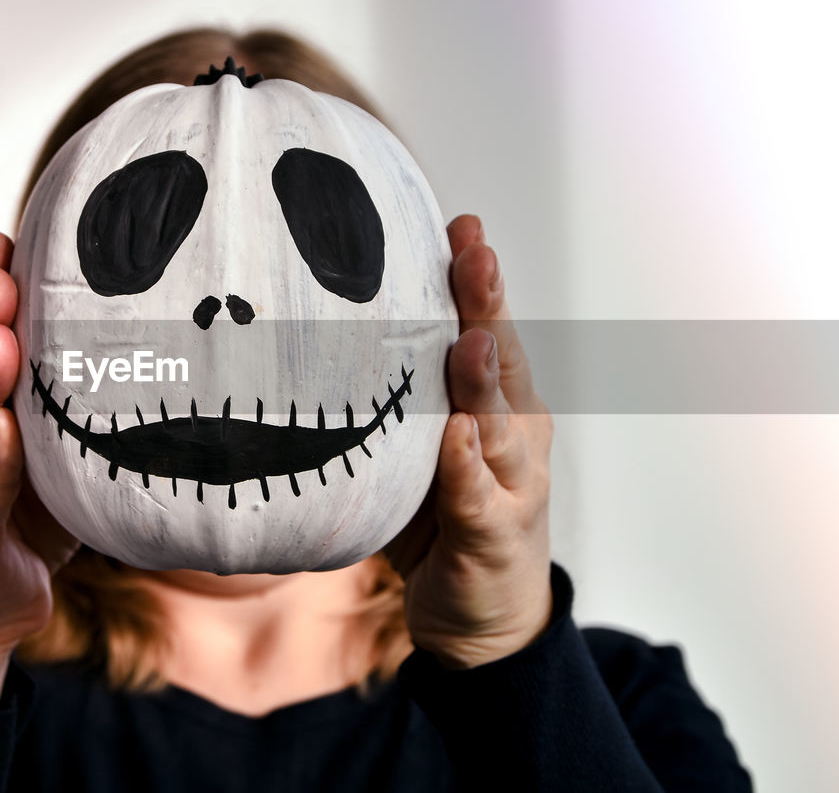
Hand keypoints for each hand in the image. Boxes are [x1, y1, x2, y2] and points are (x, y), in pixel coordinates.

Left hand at [385, 214, 553, 668]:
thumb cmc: (447, 517)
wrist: (487, 615)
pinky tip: (458, 437)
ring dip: (481, 378)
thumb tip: (324, 334)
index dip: (475, 279)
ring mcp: (512, 483)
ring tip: (468, 335)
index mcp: (498, 404)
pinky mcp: (495, 534)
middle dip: (486, 304)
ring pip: (497, 422)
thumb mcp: (421, 445)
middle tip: (474, 249)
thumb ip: (399, 395)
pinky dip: (468, 467)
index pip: (486, 330)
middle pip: (500, 359)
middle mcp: (514, 434)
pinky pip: (478, 496)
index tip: (461, 223)